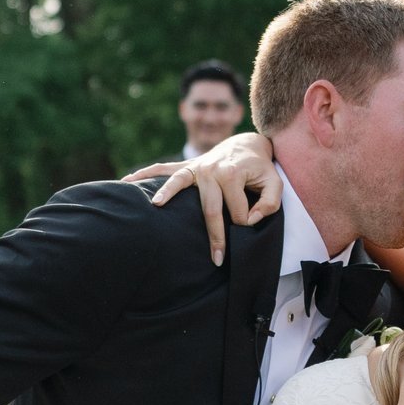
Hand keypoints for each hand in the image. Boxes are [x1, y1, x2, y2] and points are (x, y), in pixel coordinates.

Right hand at [146, 132, 283, 265]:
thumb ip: (270, 203)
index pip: (237, 211)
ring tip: (155, 206)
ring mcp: (196, 167)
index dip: (246, 222)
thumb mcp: (275, 183)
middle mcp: (211, 169)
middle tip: (217, 260)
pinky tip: (127, 180)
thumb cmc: (261, 168)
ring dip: (166, 194)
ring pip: (178, 183)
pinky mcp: (187, 166)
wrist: (247, 144)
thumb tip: (251, 220)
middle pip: (210, 209)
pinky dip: (145, 173)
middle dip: (215, 236)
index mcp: (232, 173)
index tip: (249, 226)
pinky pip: (164, 169)